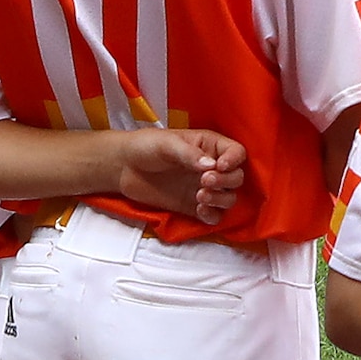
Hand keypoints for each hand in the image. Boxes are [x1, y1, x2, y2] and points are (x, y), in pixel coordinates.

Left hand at [110, 125, 252, 226]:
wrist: (124, 167)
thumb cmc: (146, 146)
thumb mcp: (167, 144)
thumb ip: (189, 154)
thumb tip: (212, 166)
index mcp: (209, 146)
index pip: (236, 153)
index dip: (234, 161)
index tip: (220, 166)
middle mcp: (212, 168)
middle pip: (236, 178)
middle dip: (226, 182)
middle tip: (204, 181)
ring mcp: (204, 188)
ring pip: (229, 198)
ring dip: (220, 200)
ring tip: (199, 196)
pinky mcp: (193, 206)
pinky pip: (214, 216)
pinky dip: (212, 215)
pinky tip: (199, 210)